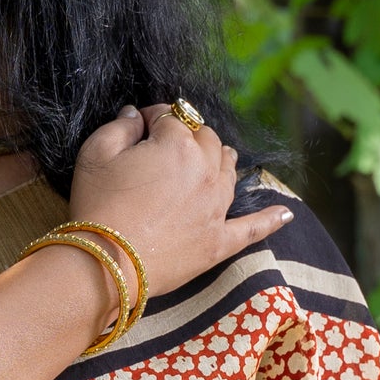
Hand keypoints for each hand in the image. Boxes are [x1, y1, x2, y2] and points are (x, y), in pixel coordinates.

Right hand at [68, 103, 291, 296]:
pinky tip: (285, 214)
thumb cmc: (97, 206)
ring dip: (221, 159)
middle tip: (164, 147)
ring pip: (229, 170)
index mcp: (177, 144)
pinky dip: (269, 220)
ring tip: (214, 159)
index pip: (170, 116)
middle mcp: (205, 170)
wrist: (105, 264)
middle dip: (188, 136)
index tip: (138, 127)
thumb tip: (135, 115)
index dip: (152, 118)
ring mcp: (217, 207)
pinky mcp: (218, 241)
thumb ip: (119, 126)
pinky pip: (251, 228)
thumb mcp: (94, 155)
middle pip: (206, 139)